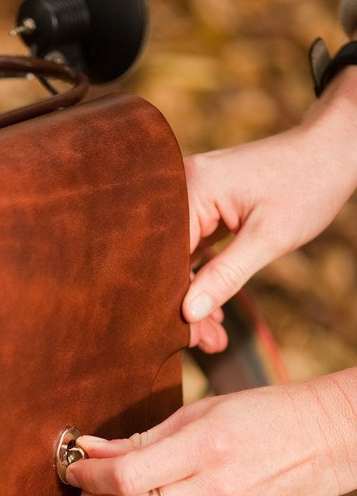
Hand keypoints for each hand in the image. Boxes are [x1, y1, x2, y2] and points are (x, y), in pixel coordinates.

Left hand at [66, 371, 355, 495]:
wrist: (325, 440)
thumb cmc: (260, 414)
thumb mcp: (200, 411)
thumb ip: (143, 437)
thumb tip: (91, 450)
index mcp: (206, 448)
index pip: (125, 476)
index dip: (86, 474)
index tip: (73, 465)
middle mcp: (215, 492)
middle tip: (83, 488)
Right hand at [183, 69, 356, 328]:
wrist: (333, 151)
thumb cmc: (307, 185)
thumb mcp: (268, 239)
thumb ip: (226, 276)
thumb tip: (188, 314)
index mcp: (190, 188)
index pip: (162, 257)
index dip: (171, 299)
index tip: (188, 337)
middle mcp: (180, 188)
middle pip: (166, 260)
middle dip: (183, 305)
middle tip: (207, 344)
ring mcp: (190, 196)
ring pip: (177, 260)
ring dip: (193, 297)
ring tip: (213, 337)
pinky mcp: (203, 206)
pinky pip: (191, 250)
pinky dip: (202, 279)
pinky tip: (212, 311)